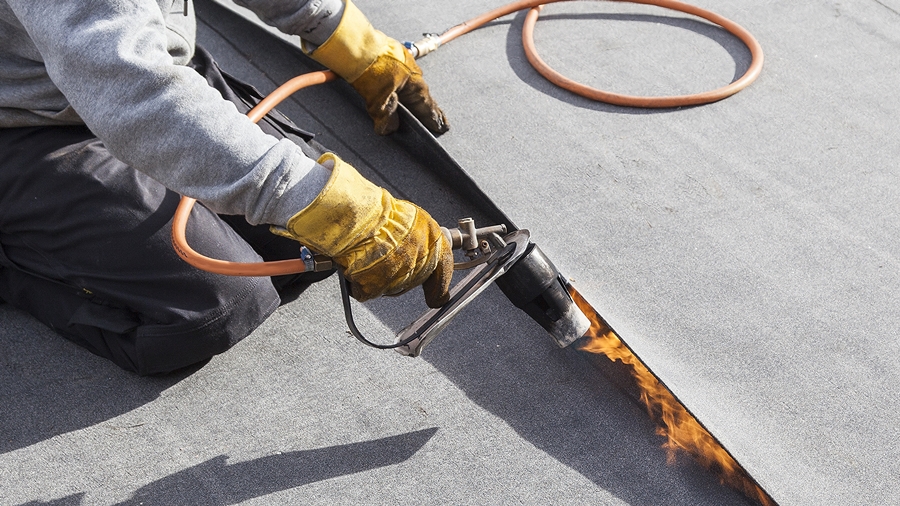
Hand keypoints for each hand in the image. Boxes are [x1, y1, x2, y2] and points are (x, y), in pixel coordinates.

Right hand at [272, 153, 452, 307]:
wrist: (352, 215)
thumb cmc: (375, 210)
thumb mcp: (409, 216)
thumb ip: (418, 236)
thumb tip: (418, 248)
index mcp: (432, 238)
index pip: (443, 267)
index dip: (440, 284)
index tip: (438, 297)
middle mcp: (420, 259)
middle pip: (413, 278)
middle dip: (399, 271)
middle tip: (383, 256)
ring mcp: (398, 275)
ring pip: (390, 286)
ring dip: (378, 276)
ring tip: (366, 255)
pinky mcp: (375, 287)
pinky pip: (367, 291)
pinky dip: (358, 282)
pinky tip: (354, 266)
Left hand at [304, 0, 448, 135]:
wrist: (356, 43)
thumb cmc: (370, 68)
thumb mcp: (378, 101)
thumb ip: (385, 118)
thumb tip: (389, 129)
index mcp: (416, 86)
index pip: (428, 108)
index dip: (434, 120)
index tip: (442, 127)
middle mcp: (414, 74)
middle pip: (422, 96)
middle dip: (429, 108)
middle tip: (439, 119)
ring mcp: (404, 62)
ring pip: (411, 84)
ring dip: (414, 96)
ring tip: (418, 106)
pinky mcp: (392, 55)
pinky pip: (402, 74)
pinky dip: (403, 84)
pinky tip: (398, 87)